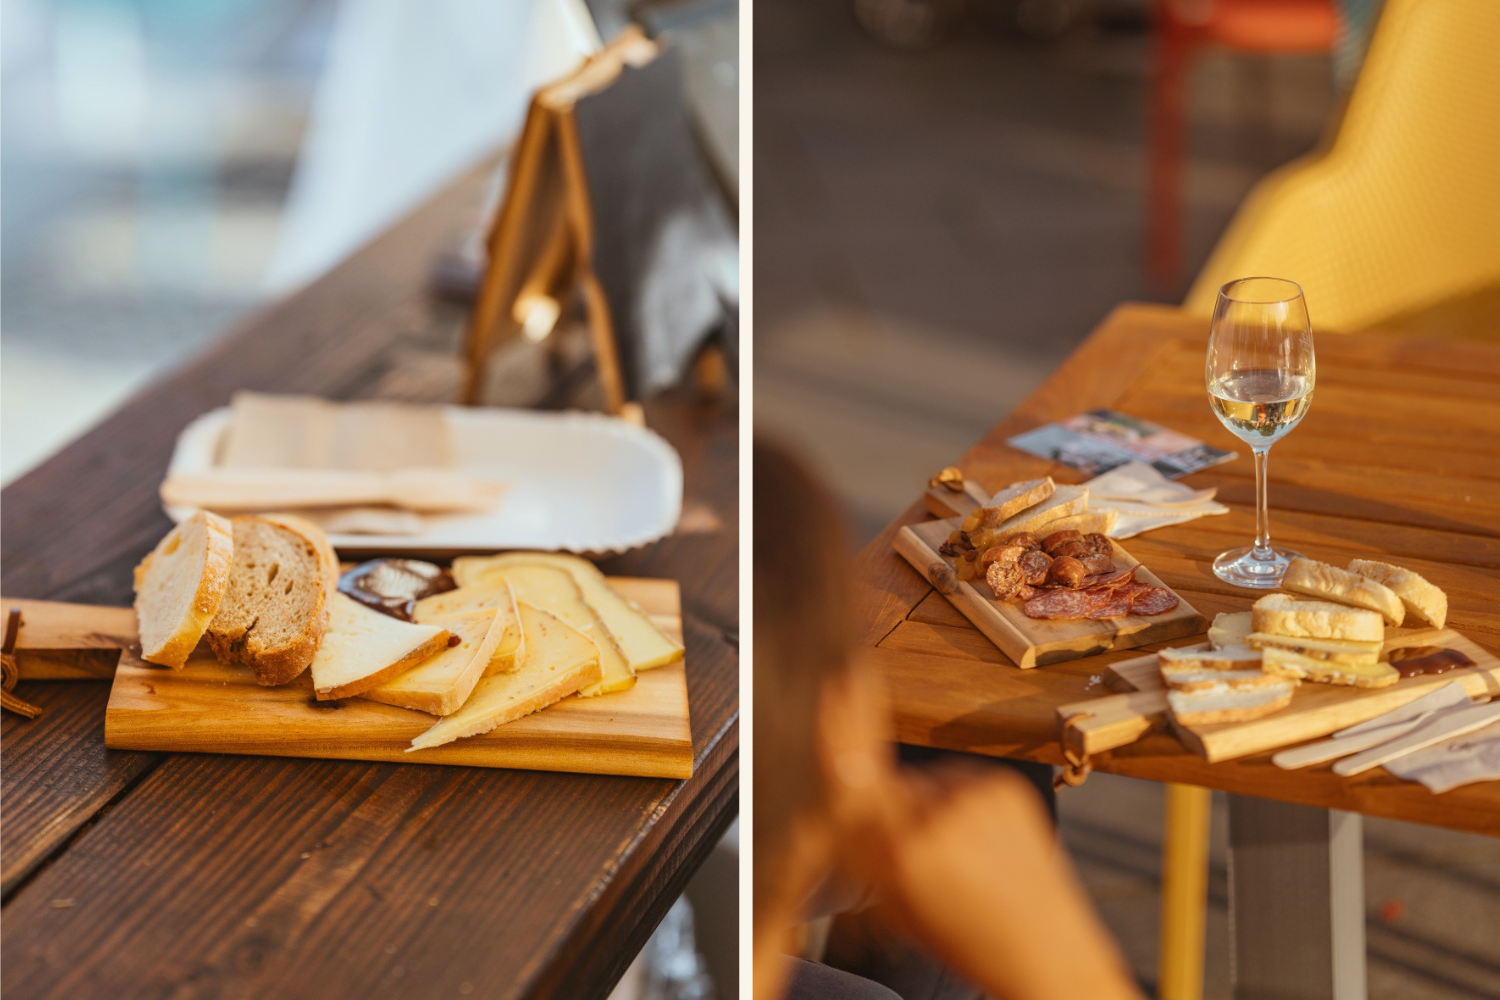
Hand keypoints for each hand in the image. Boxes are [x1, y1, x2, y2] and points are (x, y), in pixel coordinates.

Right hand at [847, 762, 1143, 999]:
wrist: (1046, 950)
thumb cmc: (975, 943)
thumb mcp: (902, 911)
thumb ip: (871, 860)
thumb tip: (851, 819)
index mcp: (906, 853)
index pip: (858, 801)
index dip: (863, 815)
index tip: (868, 825)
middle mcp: (940, 816)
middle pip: (894, 787)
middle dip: (898, 812)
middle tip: (919, 846)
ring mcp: (977, 796)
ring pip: (929, 781)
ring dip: (930, 803)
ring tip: (956, 846)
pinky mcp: (1006, 786)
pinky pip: (963, 777)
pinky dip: (962, 798)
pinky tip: (977, 835)